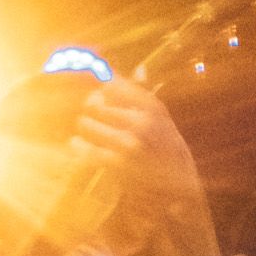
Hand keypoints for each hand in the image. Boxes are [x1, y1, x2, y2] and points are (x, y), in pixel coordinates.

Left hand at [67, 78, 199, 224]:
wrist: (177, 185)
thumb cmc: (166, 147)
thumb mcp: (160, 117)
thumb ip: (139, 94)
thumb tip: (125, 70)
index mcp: (152, 106)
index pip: (111, 83)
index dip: (95, 82)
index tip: (89, 80)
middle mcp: (141, 122)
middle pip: (95, 102)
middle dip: (91, 107)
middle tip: (92, 112)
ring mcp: (128, 143)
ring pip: (86, 123)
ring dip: (86, 127)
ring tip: (88, 129)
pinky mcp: (118, 164)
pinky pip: (86, 149)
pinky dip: (78, 146)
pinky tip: (77, 144)